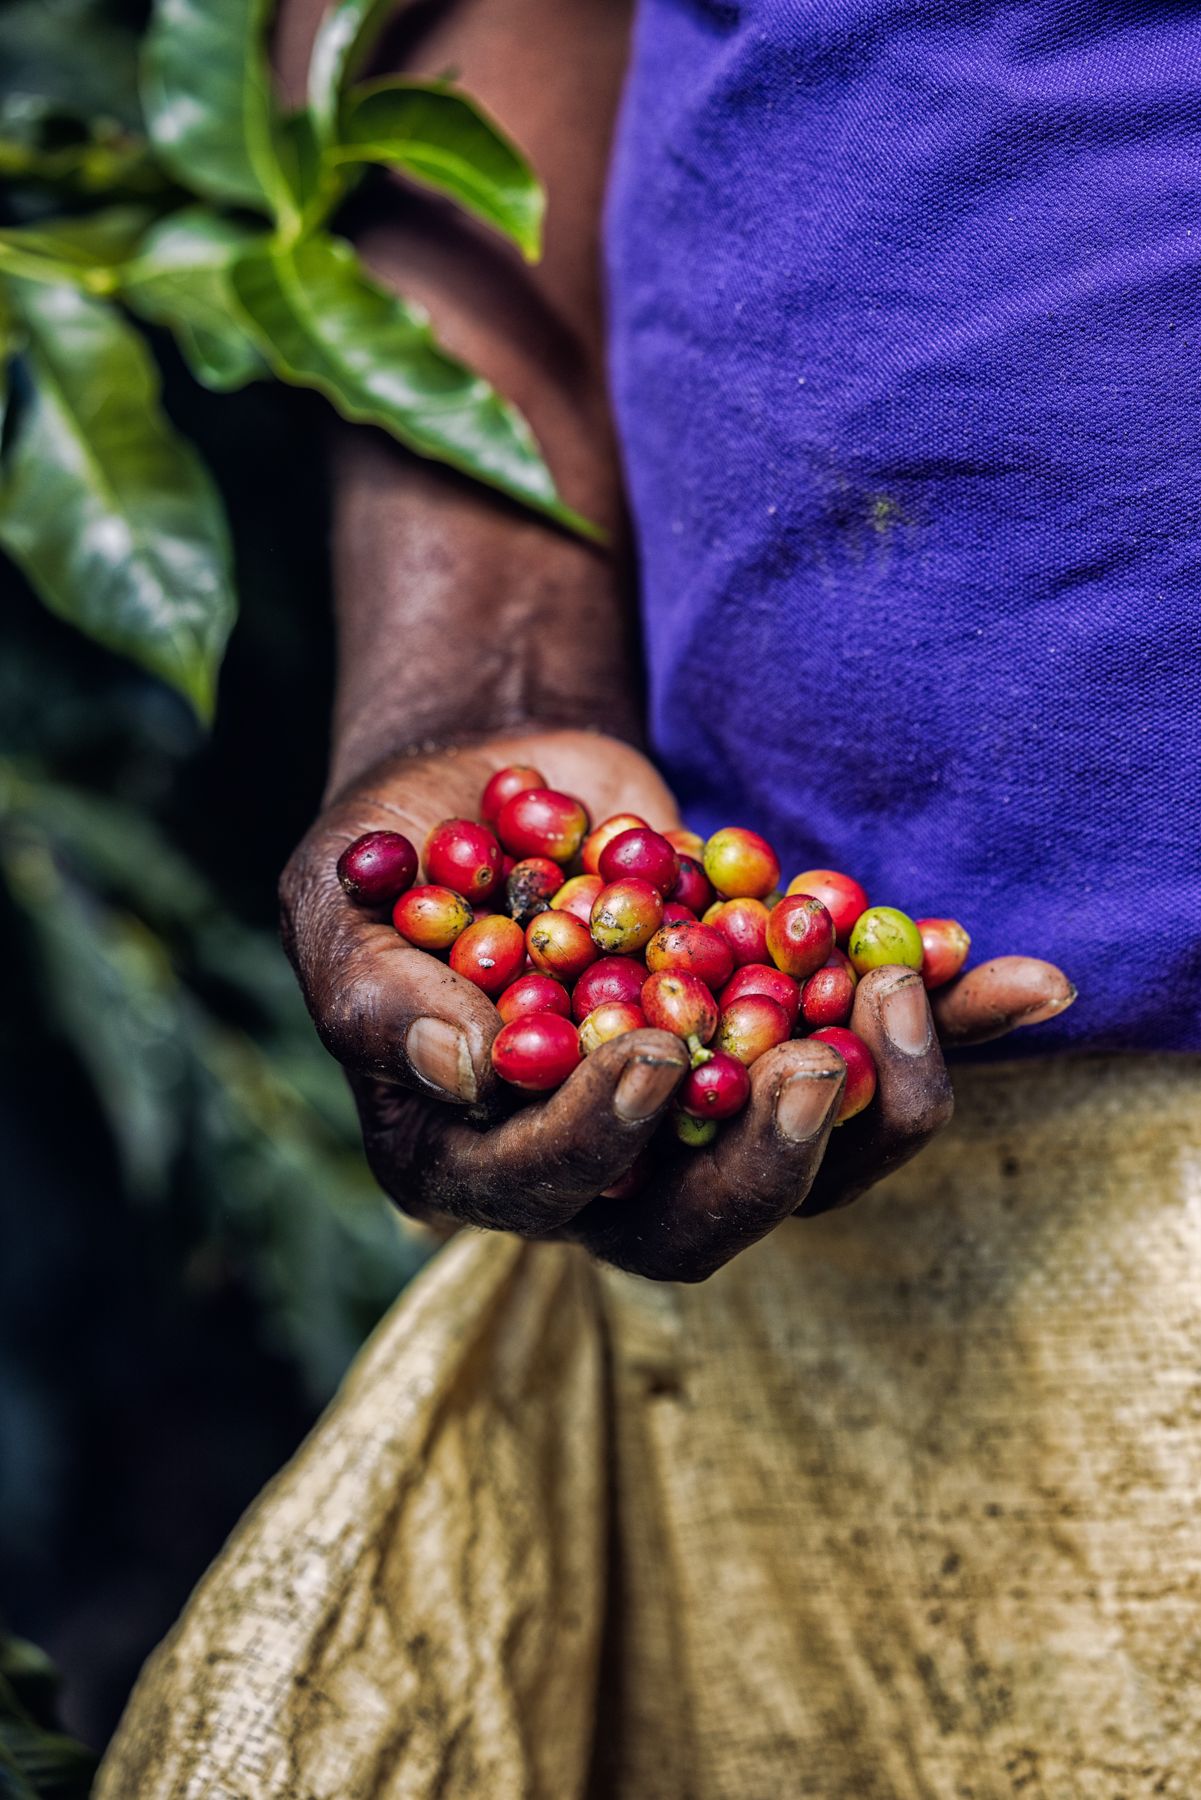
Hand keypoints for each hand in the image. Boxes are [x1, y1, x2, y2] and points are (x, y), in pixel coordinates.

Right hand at [281, 728, 1074, 1281]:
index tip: (649, 1053)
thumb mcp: (341, 906)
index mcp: (476, 1151)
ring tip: (905, 987)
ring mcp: (703, 1108)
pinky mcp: (778, 1039)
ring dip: (880, 1100)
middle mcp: (599, 1160)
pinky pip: (878, 1061)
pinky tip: (1023, 981)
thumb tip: (461, 1068)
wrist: (491, 778)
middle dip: (766, 1164)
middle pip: (695, 1221)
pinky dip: (949, 1023)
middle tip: (811, 1070)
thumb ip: (372, 994)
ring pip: (810, 1167)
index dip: (601, 1144)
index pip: (545, 1191)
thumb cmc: (391, 850)